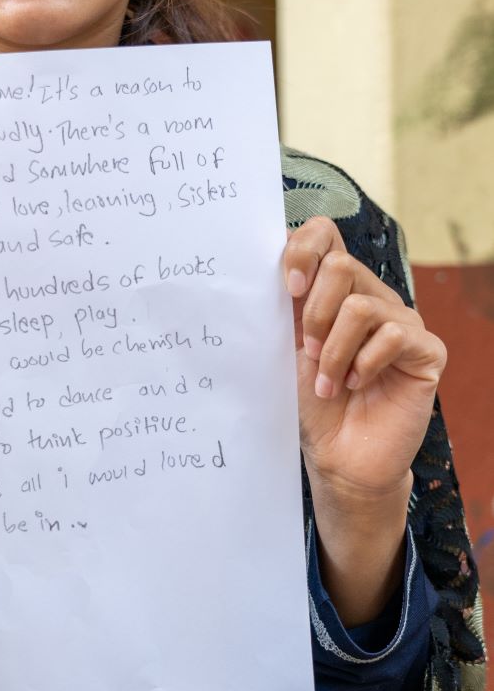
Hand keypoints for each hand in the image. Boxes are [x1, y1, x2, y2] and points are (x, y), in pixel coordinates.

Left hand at [284, 217, 445, 624]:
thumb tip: (264, 260)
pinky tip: (356, 386)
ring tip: (327, 383)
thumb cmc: (309, 402)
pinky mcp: (426, 350)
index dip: (303, 249)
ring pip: (362, 306)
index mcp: (335, 288)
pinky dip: (363, 365)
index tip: (285, 289)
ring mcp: (402, 321)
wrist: (337, 456)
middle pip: (341, 266)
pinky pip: (393, 336)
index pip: (325, 233)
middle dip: (314, 314)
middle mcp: (371, 296)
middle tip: (306, 352)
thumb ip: (285, 303)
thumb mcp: (286, 345)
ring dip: (333, 351)